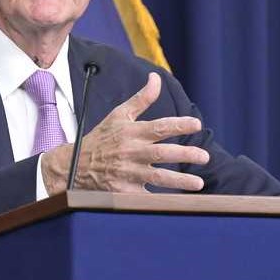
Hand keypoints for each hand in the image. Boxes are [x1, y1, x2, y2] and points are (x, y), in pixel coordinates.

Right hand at [40, 73, 209, 193]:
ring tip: (199, 183)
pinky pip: (146, 197)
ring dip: (180, 180)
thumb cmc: (102, 138)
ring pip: (158, 177)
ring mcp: (128, 173)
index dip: (179, 125)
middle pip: (162, 153)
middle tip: (204, 156)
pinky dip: (161, 200)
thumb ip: (141, 99)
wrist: (74, 166)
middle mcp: (131, 152)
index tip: (196, 125)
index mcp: (132, 132)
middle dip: (185, 154)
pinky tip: (178, 201)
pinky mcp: (124, 192)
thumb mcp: (118, 115)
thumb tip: (156, 78)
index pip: (159, 127)